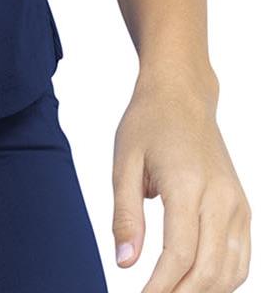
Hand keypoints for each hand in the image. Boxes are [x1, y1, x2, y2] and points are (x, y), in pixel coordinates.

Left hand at [111, 69, 250, 289]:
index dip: (160, 287)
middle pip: (209, 269)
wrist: (182, 94)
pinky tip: (195, 284)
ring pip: (231, 271)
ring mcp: (237, 204)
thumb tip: (125, 263)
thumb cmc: (149, 123)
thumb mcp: (124, 162)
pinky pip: (242, 258)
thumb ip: (125, 215)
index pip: (179, 253)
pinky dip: (222, 280)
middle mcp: (221, 197)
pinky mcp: (243, 208)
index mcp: (188, 184)